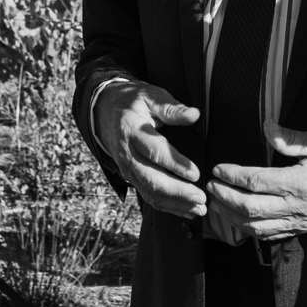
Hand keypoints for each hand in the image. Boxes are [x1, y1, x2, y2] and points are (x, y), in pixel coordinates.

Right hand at [93, 78, 205, 218]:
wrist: (105, 111)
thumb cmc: (133, 102)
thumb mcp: (150, 96)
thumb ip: (171, 107)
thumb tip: (194, 114)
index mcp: (132, 130)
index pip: (154, 151)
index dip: (175, 164)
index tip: (196, 174)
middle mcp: (127, 154)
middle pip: (151, 179)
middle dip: (177, 192)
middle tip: (201, 198)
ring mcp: (127, 168)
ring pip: (149, 192)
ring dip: (175, 203)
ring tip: (199, 209)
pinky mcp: (131, 177)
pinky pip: (148, 195)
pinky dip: (167, 206)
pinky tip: (186, 210)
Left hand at [206, 121, 306, 241]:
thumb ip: (292, 138)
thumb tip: (267, 126)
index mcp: (300, 182)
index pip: (256, 181)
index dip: (232, 175)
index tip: (218, 168)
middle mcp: (296, 206)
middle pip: (250, 208)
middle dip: (225, 197)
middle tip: (211, 186)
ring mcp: (297, 222)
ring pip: (255, 228)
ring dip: (230, 217)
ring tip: (216, 203)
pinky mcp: (299, 230)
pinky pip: (268, 236)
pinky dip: (247, 230)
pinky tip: (236, 219)